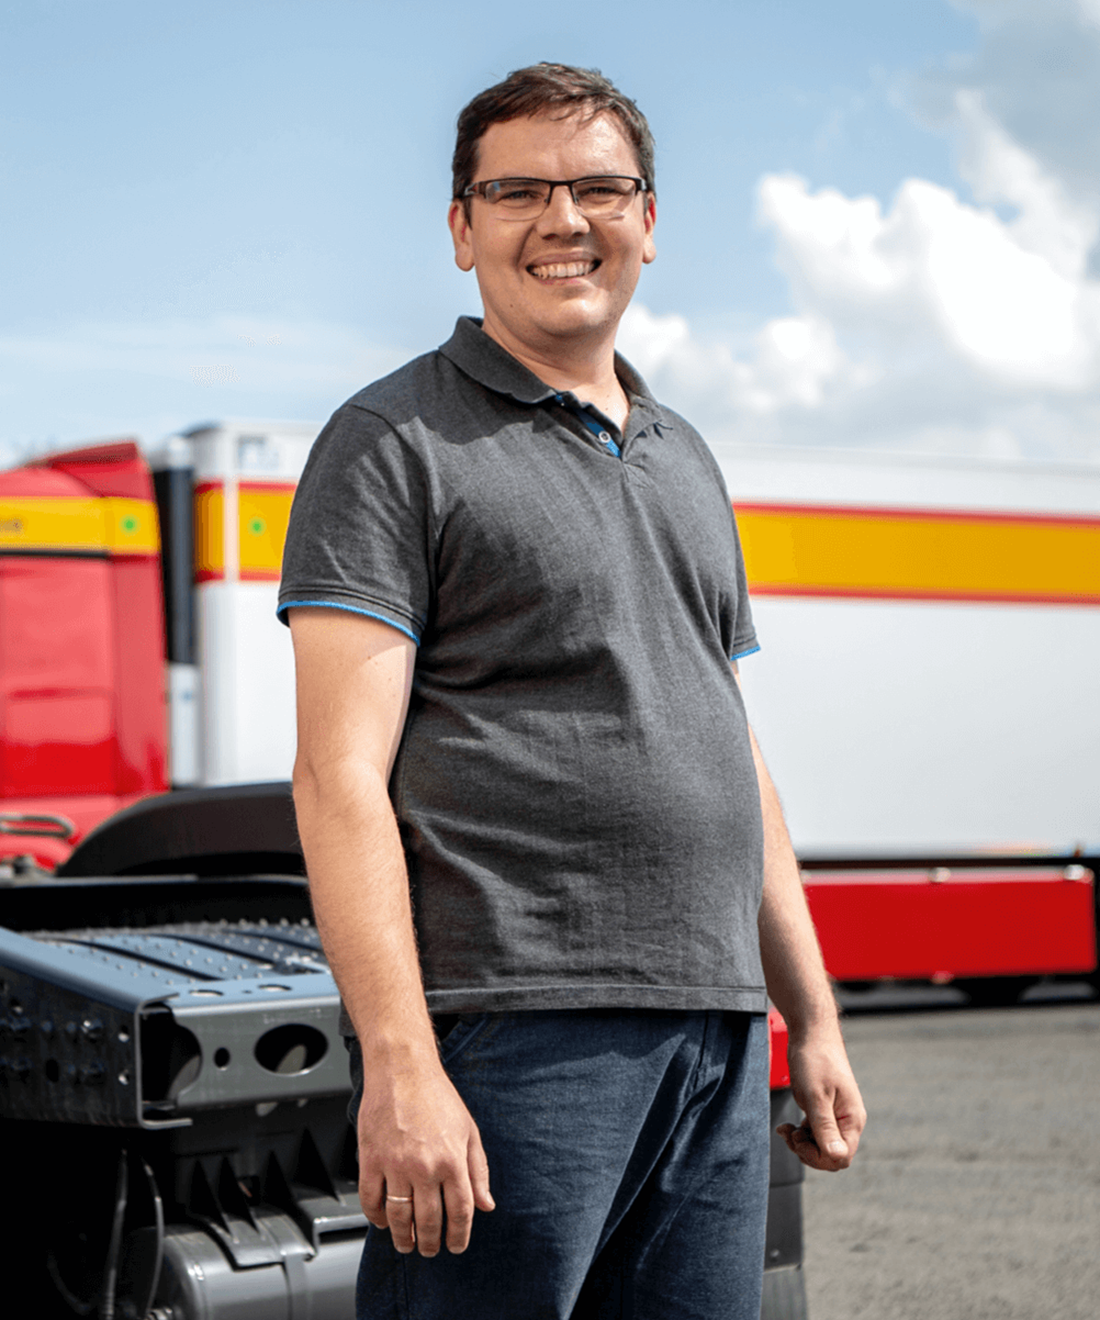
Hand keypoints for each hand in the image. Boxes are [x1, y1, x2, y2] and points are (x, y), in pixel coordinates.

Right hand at [357, 1059, 494, 1255]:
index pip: (460, 1212)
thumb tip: (486, 1203)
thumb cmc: (436, 1095)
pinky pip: (371, 1200)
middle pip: (429, 1221)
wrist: (402, 1070)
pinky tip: (383, 1221)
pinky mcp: (371, 1159)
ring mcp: (395, 1164)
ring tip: (407, 1244)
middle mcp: (425, 1166)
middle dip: (431, 1243)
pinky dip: (377, 1217)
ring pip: (399, 1217)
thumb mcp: (469, 1130)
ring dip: (403, 1238)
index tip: (456, 1246)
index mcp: (453, 1160)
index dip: (459, 1236)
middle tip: (430, 1250)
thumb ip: (478, 1170)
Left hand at [777, 1028, 865, 1170]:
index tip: (799, 1141)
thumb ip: (826, 1128)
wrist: (811, 1032)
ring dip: (802, 1142)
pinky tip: (788, 1126)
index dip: (819, 1157)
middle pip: (831, 1154)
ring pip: (822, 1144)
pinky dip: (801, 1133)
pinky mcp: (825, 1108)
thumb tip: (837, 1157)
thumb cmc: (814, 1060)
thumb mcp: (816, 1096)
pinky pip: (815, 1132)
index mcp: (852, 1119)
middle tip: (791, 1135)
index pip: (842, 1157)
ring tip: (786, 1129)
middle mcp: (848, 1120)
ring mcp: (836, 1114)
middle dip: (808, 1151)